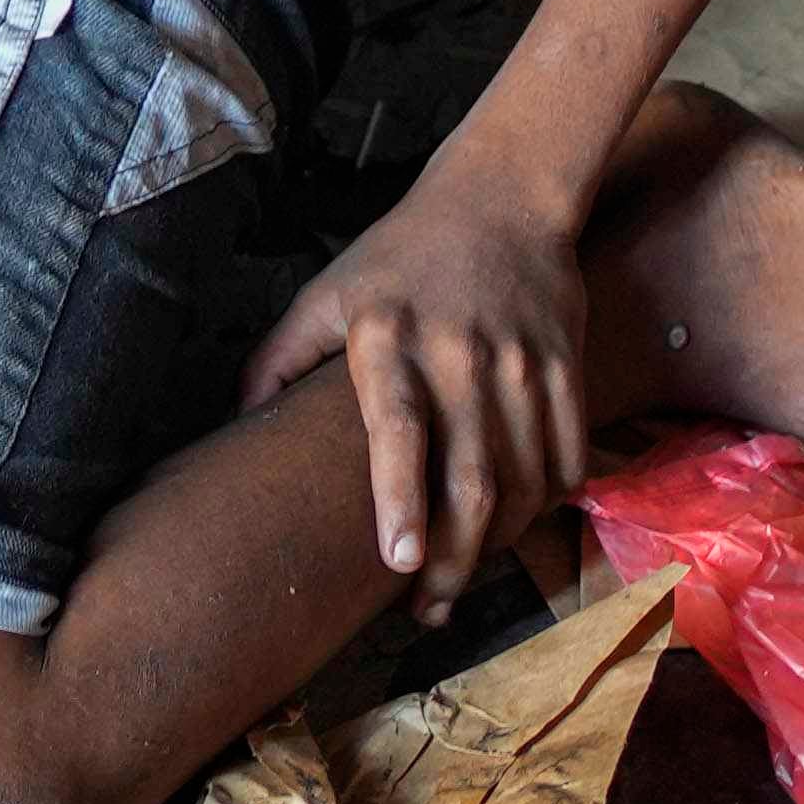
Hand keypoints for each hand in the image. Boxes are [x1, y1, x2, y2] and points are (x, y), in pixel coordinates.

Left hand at [251, 175, 595, 596]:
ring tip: (461, 582)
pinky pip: (567, 456)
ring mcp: (522, 362)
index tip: (399, 562)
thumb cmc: (399, 254)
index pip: (399, 429)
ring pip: (524, 480)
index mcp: (389, 338)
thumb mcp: (327, 293)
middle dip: (454, 558)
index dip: (400, 499)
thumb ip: (279, 360)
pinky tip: (516, 531)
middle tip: (428, 609)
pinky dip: (546, 505)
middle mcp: (461, 354)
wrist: (502, 195)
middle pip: (471, 475)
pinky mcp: (566, 365)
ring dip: (497, 545)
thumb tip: (236, 425)